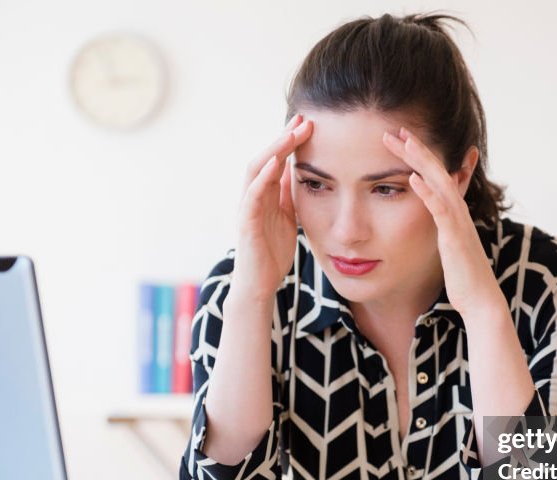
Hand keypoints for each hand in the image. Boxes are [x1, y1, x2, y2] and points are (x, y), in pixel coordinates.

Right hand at [231, 114, 313, 303]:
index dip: (290, 141)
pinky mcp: (246, 222)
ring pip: (257, 169)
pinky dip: (263, 176)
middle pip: (266, 157)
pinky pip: (252, 194)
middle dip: (284, 137)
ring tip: (292, 133)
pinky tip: (276, 162)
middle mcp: (253, 196)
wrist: (260, 284)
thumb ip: (287, 195)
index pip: (276, 160)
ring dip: (275, 149)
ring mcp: (247, 208)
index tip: (309, 123)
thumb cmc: (272, 253)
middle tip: (303, 119)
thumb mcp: (287, 217)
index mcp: (265, 195)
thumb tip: (296, 171)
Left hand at [381, 128, 503, 318]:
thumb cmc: (464, 276)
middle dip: (416, 149)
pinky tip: (412, 178)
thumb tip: (433, 218)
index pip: (435, 176)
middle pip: (436, 171)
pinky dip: (427, 192)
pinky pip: (440, 210)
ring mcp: (458, 222)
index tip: (401, 139)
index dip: (419, 156)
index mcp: (453, 212)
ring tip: (404, 141)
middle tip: (395, 130)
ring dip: (421, 160)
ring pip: (440, 182)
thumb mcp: (449, 245)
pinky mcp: (454, 237)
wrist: (480, 299)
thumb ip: (442, 228)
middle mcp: (458, 211)